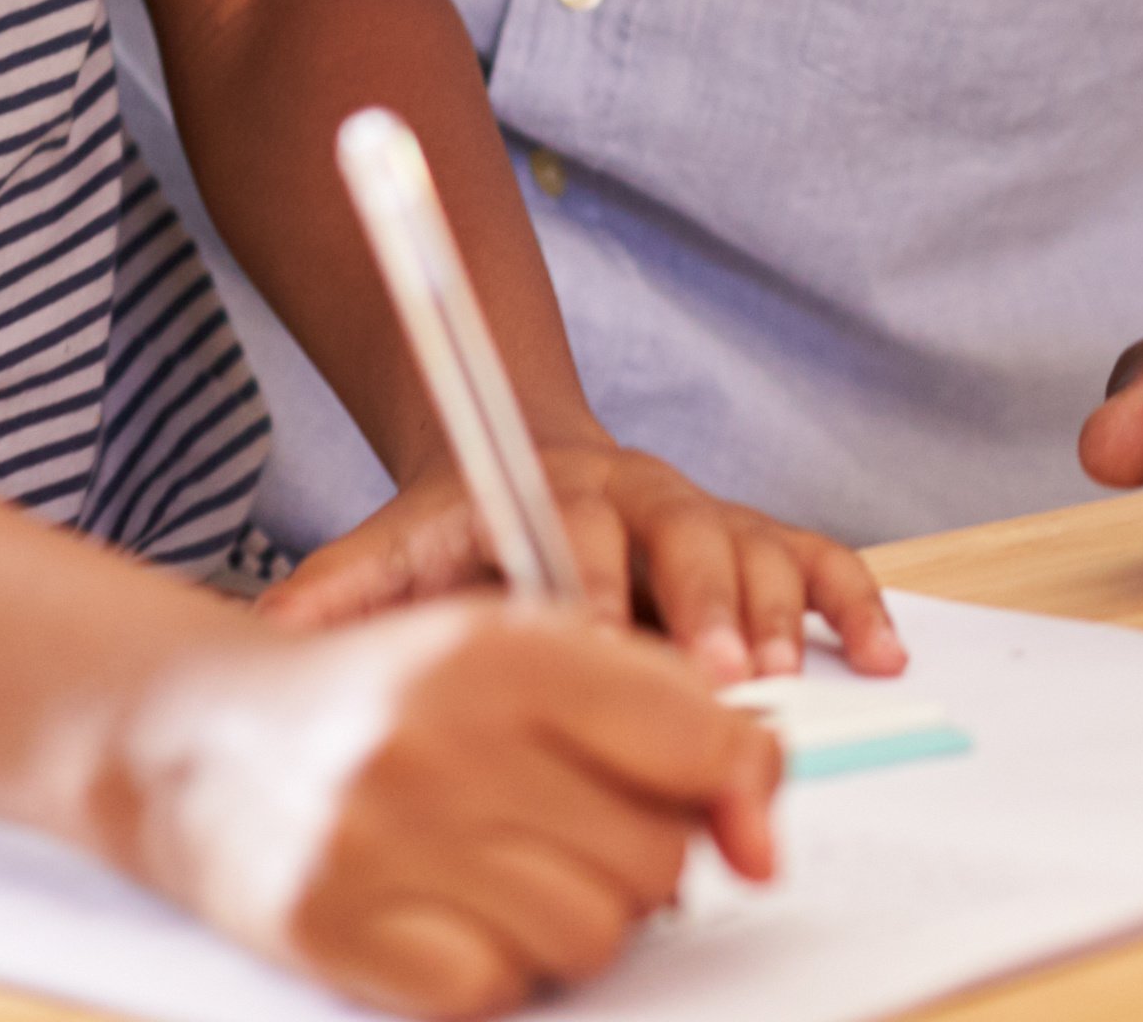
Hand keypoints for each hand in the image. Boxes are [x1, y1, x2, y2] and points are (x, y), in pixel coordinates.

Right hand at [127, 599, 778, 1018]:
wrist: (190, 732)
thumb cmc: (381, 694)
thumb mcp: (514, 651)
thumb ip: (651, 711)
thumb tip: (760, 826)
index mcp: (501, 646)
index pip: (696, 734)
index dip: (740, 786)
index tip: (741, 822)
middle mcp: (441, 735)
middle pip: (654, 855)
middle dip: (641, 860)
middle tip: (576, 837)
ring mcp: (380, 837)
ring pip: (589, 933)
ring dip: (572, 921)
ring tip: (508, 873)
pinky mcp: (333, 927)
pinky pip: (493, 989)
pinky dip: (492, 969)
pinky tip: (450, 915)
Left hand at [266, 442, 904, 684]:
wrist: (518, 461)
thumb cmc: (458, 533)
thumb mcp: (389, 553)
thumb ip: (336, 593)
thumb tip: (265, 632)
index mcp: (553, 494)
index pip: (577, 535)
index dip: (589, 588)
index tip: (592, 639)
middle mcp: (641, 495)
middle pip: (687, 539)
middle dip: (705, 611)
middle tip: (717, 678)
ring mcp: (705, 516)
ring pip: (761, 550)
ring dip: (776, 616)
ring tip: (775, 681)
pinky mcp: (757, 538)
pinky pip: (823, 559)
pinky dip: (855, 603)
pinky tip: (877, 655)